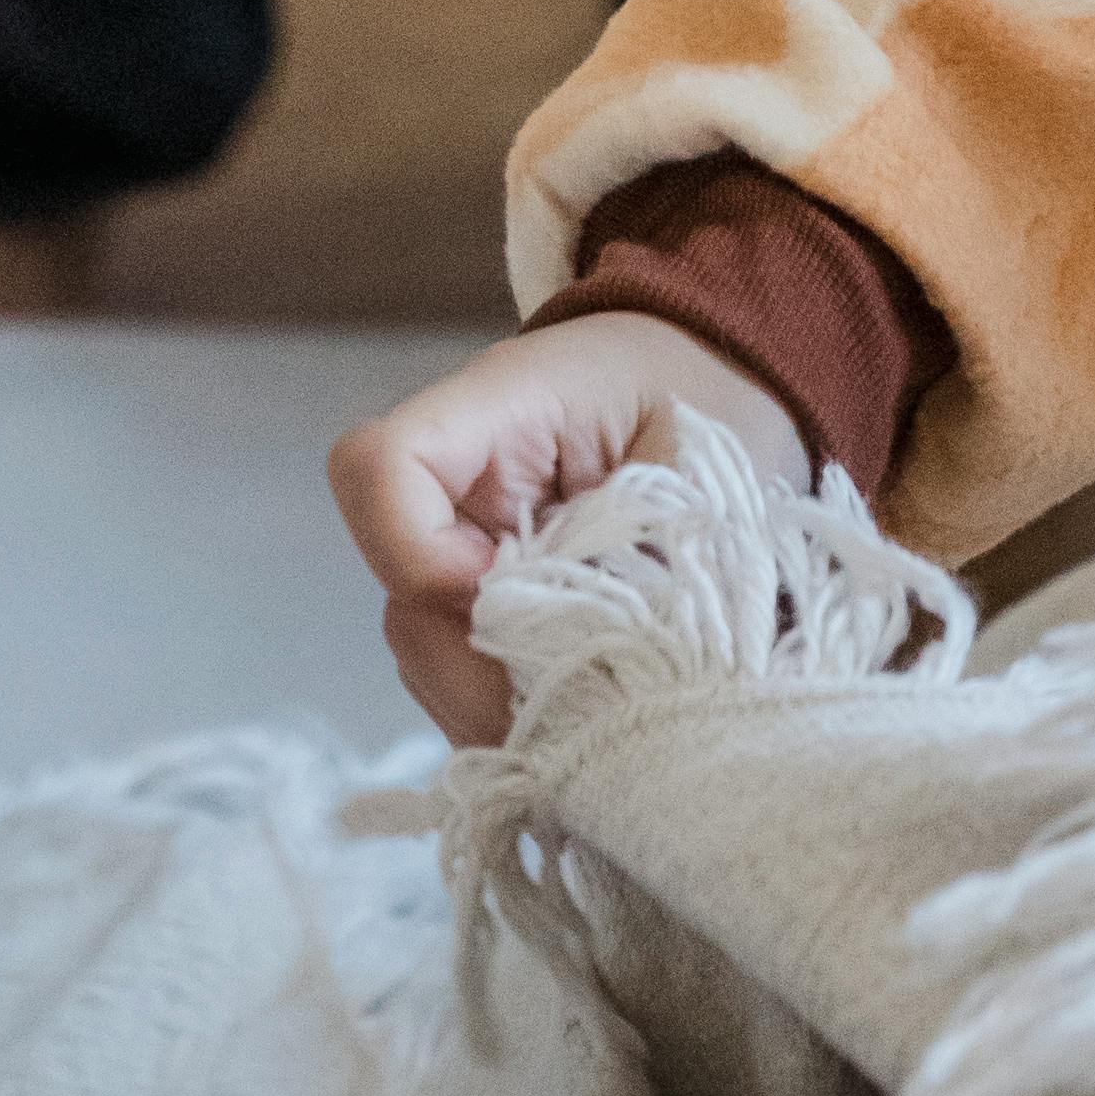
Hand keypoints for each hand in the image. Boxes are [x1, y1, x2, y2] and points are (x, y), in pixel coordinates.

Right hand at [329, 313, 810, 745]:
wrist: (715, 384)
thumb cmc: (706, 398)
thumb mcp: (692, 454)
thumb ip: (633, 542)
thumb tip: (576, 650)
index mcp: (495, 413)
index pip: (379, 467)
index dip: (417, 552)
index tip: (505, 589)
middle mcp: (457, 491)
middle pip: (401, 599)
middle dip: (479, 664)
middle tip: (575, 677)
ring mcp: (463, 557)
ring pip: (427, 657)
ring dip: (500, 698)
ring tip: (594, 690)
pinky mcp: (484, 611)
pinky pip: (463, 684)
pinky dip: (514, 711)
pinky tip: (582, 701)